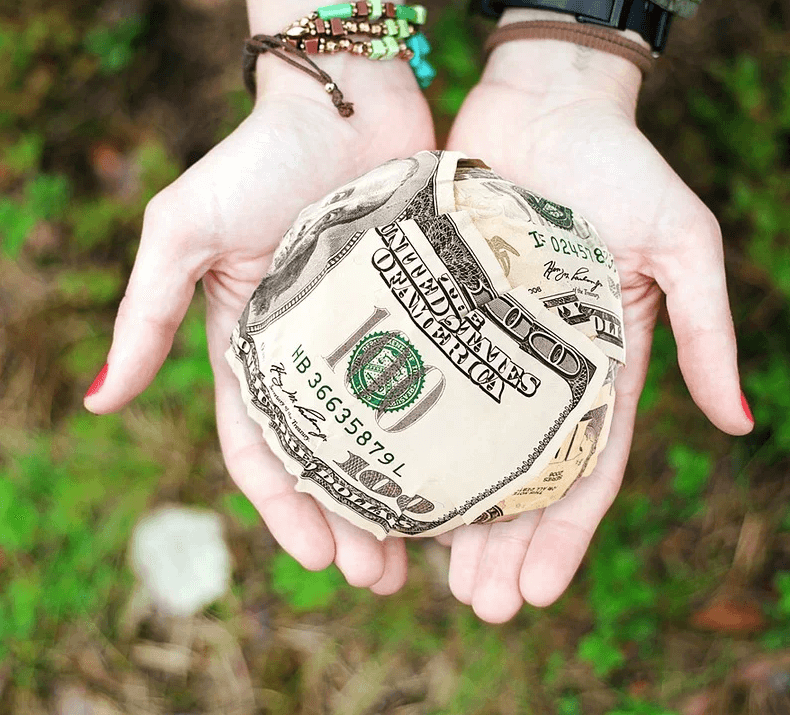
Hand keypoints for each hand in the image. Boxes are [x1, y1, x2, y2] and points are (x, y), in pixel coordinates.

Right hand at [84, 49, 434, 593]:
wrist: (347, 98)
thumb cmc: (259, 158)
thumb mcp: (185, 233)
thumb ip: (146, 315)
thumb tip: (100, 400)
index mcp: (255, 350)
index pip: (263, 451)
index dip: (286, 511)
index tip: (319, 559)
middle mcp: (314, 356)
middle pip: (330, 462)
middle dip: (348, 526)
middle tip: (381, 579)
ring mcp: (371, 340)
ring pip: (385, 439)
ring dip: (399, 500)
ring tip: (427, 555)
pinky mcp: (422, 317)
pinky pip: (432, 391)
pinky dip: (441, 439)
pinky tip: (467, 479)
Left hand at [442, 17, 753, 621]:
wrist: (543, 102)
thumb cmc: (619, 165)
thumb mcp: (682, 244)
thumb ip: (707, 329)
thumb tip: (740, 423)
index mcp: (599, 365)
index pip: (585, 470)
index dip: (565, 535)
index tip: (538, 591)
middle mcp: (539, 368)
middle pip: (520, 477)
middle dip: (503, 545)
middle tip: (478, 604)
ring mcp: (485, 346)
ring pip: (464, 447)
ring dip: (451, 513)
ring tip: (423, 573)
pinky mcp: (437, 314)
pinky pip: (419, 387)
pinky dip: (407, 439)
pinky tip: (384, 484)